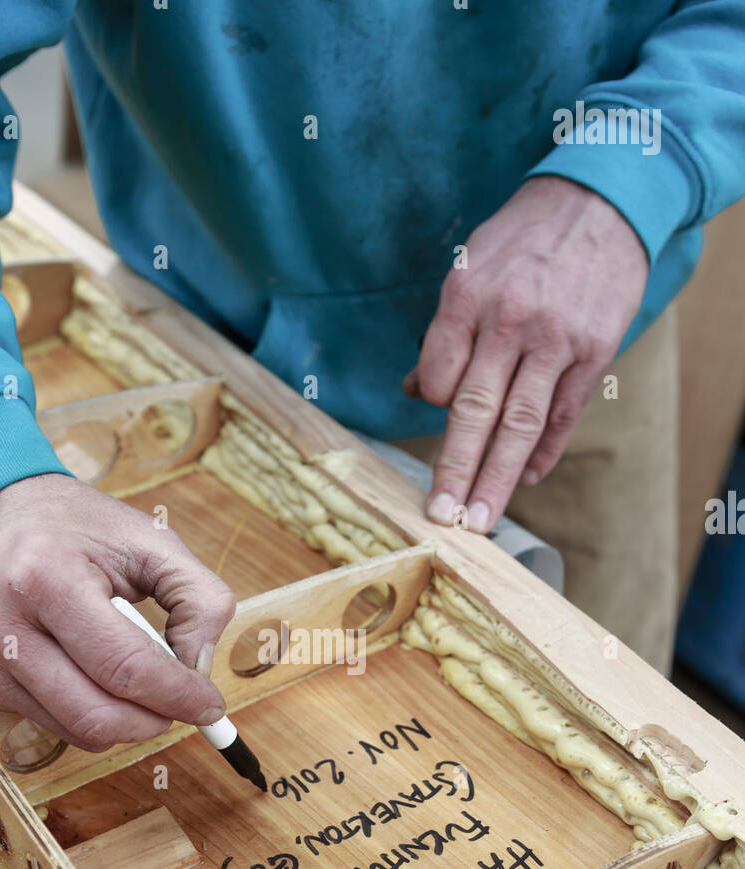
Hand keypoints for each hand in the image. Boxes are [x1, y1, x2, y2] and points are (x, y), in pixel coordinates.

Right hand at [0, 473, 235, 751]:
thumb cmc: (80, 528)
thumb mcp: (152, 540)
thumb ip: (198, 597)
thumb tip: (200, 669)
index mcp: (46, 576)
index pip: (125, 666)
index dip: (178, 695)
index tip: (210, 705)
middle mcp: (4, 624)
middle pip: (99, 713)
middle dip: (156, 719)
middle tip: (184, 704)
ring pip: (80, 731)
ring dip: (130, 724)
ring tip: (145, 686)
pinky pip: (58, 727)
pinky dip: (96, 717)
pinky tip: (101, 679)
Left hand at [403, 176, 648, 529]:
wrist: (601, 201)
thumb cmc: (524, 239)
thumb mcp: (470, 267)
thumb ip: (445, 332)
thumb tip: (416, 390)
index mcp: (467, 297)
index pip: (438, 378)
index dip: (434, 402)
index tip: (440, 410)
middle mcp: (510, 321)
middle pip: (475, 410)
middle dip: (456, 470)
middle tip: (442, 517)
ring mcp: (556, 340)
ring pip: (520, 423)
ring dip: (498, 477)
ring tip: (482, 519)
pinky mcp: (594, 351)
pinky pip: (563, 413)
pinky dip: (545, 450)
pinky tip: (527, 478)